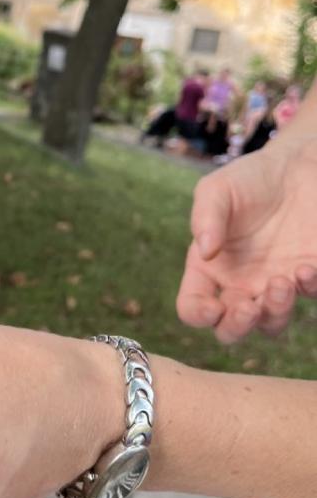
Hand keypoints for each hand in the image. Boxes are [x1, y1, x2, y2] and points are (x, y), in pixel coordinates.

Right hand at [177, 138, 316, 342]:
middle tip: (249, 307)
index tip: (213, 307)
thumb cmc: (250, 178)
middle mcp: (238, 284)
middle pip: (230, 329)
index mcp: (208, 268)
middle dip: (238, 327)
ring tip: (282, 281)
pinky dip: (308, 289)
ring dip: (275, 313)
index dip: (198, 314)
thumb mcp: (217, 190)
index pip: (193, 306)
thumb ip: (205, 217)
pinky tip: (305, 268)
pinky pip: (310, 297)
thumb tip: (206, 251)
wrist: (298, 167)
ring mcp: (274, 283)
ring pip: (270, 325)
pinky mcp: (308, 276)